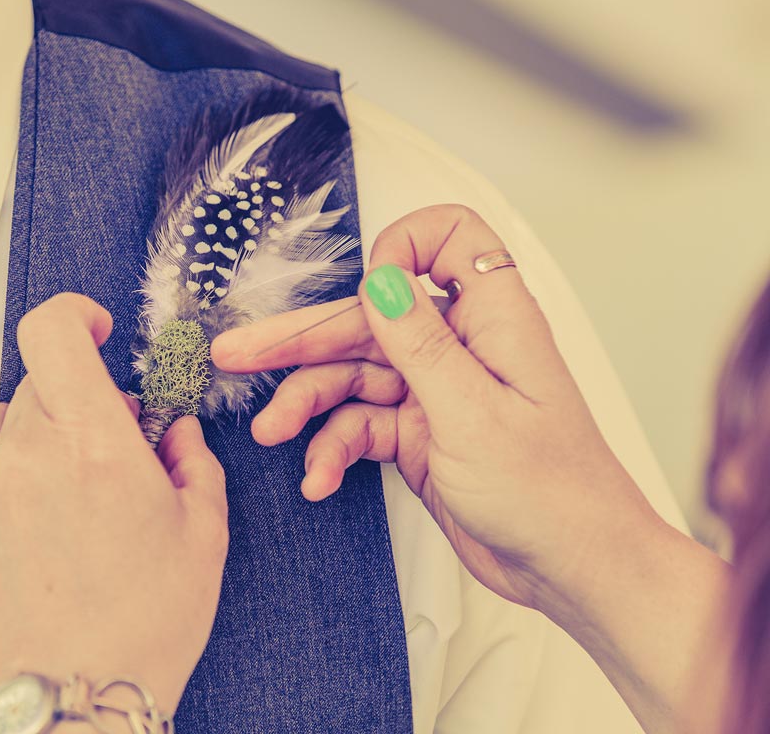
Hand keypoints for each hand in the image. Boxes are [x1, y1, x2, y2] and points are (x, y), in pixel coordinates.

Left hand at [0, 293, 227, 714]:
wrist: (76, 704)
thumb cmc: (144, 626)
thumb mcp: (203, 535)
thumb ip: (191, 459)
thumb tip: (171, 426)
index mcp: (93, 444)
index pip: (54, 330)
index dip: (73, 316)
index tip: (92, 332)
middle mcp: (23, 456)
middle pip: (36, 386)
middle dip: (71, 407)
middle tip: (94, 459)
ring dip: (23, 445)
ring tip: (50, 505)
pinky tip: (6, 517)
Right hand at [211, 204, 657, 610]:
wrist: (571, 568)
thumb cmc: (550, 491)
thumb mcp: (473, 413)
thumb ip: (420, 342)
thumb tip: (382, 277)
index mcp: (490, 319)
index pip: (448, 240)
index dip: (402, 249)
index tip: (367, 288)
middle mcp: (458, 346)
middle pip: (367, 318)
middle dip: (301, 339)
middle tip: (235, 353)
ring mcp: (435, 390)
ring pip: (352, 375)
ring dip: (306, 404)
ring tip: (269, 433)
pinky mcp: (418, 434)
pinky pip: (358, 426)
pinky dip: (332, 450)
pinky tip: (318, 478)